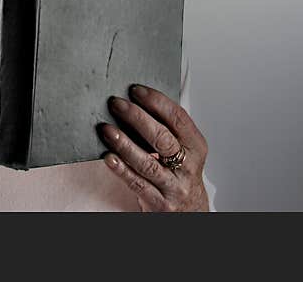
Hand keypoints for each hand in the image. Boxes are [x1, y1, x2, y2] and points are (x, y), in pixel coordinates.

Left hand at [99, 84, 208, 211]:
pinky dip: (122, 169)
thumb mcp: (184, 150)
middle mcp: (187, 166)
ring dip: (124, 144)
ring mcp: (174, 186)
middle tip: (117, 104)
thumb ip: (167, 129)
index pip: (178, 118)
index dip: (157, 101)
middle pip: (162, 138)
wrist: (191, 212)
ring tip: (107, 129)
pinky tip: (109, 158)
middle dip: (137, 118)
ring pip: (148, 162)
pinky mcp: (159, 203)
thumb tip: (136, 102)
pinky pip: (138, 184)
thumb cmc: (181, 174)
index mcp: (195, 147)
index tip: (136, 90)